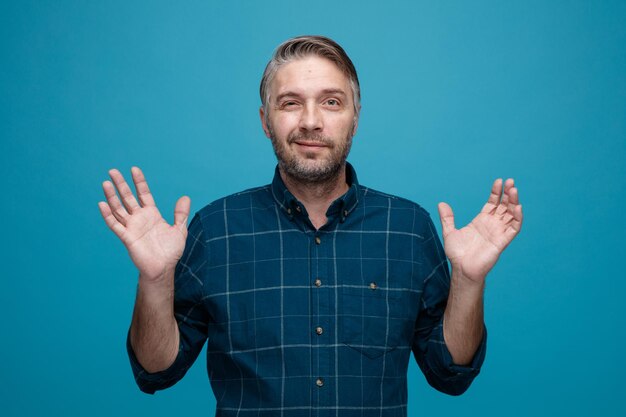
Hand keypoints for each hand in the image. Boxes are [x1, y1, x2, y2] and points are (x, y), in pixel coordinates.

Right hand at [98, 167, 190, 281]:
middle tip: (113, 171)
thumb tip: (185, 197)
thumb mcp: (179, 230)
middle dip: (121, 184)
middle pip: (128, 198)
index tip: (134, 169)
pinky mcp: (127, 237)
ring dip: (112, 196)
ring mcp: (132, 227)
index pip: (143, 194)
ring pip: (119, 208)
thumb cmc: (170, 251)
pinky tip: (102, 204)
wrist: (163, 268)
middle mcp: (139, 218)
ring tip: (105, 183)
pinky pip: (115, 225)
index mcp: (152, 215)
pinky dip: (108, 215)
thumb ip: (181, 214)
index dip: (139, 182)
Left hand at [438, 179, 522, 284]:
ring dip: (514, 202)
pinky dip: (517, 218)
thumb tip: (441, 203)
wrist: (462, 269)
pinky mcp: (502, 241)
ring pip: (510, 214)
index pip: (492, 203)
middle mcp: (492, 225)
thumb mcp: (450, 232)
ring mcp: (498, 232)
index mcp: (481, 221)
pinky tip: (517, 207)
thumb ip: (447, 218)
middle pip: (504, 206)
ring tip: (514, 190)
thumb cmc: (457, 254)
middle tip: (511, 181)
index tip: (498, 181)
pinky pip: (514, 228)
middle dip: (508, 194)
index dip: (496, 192)